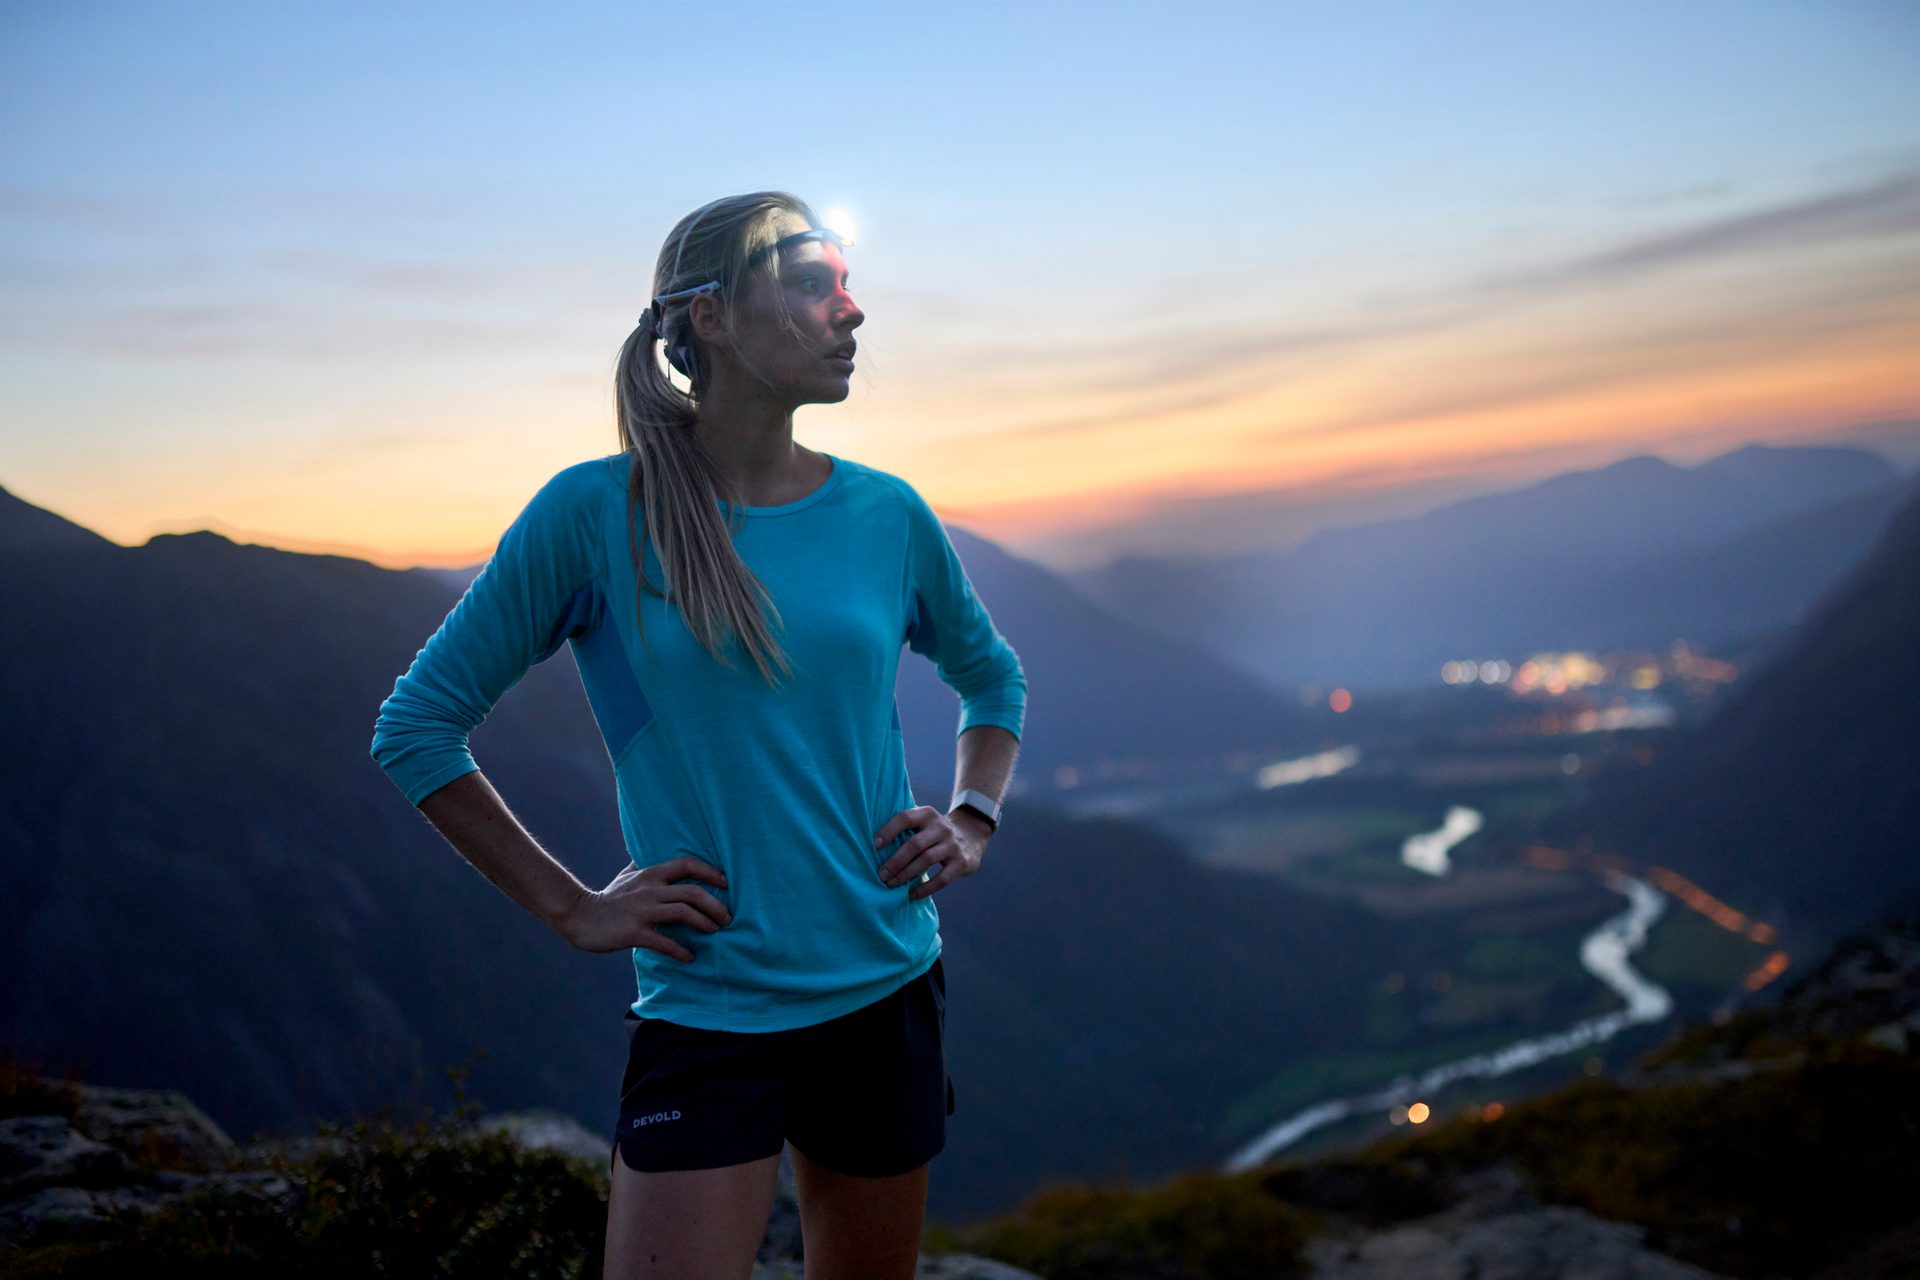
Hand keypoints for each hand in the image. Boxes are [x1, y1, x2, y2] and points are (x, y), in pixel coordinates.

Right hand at [557, 855, 731, 961]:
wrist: (578, 916)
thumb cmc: (607, 898)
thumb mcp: (626, 876)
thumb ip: (643, 865)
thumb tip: (652, 854)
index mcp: (650, 874)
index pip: (687, 864)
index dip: (711, 872)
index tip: (727, 883)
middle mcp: (650, 889)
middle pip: (692, 892)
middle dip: (715, 905)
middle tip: (726, 917)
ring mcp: (642, 911)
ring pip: (683, 913)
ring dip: (704, 924)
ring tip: (714, 932)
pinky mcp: (634, 932)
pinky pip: (665, 942)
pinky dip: (681, 951)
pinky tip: (689, 957)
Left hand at [873, 804, 990, 901]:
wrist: (972, 835)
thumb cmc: (934, 832)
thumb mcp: (923, 821)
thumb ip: (904, 826)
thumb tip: (871, 843)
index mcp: (927, 814)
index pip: (905, 818)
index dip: (888, 831)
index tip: (874, 846)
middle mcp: (941, 827)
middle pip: (914, 844)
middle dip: (895, 861)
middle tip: (880, 874)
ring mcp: (952, 845)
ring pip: (926, 861)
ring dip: (906, 874)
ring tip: (891, 884)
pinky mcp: (961, 863)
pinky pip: (941, 879)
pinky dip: (924, 889)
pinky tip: (911, 895)